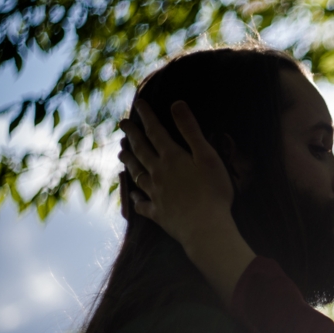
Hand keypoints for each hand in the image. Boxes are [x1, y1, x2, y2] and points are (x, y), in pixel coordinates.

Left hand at [118, 100, 254, 305]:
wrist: (205, 228)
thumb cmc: (212, 192)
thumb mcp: (207, 156)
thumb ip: (191, 130)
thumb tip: (176, 104)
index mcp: (172, 158)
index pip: (155, 132)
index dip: (147, 116)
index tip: (138, 104)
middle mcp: (159, 173)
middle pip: (141, 151)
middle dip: (132, 135)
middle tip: (123, 124)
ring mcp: (156, 194)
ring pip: (137, 174)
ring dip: (129, 162)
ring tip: (121, 153)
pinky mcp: (158, 213)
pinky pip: (142, 205)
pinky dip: (136, 199)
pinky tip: (133, 197)